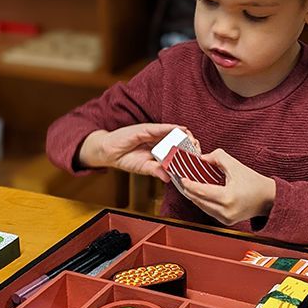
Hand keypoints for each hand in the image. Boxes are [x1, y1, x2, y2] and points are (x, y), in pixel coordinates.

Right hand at [79, 124, 198, 181]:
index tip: (199, 158)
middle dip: (190, 144)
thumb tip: (169, 179)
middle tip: (199, 149)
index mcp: (160, 152)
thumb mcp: (144, 168)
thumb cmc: (126, 159)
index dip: (188, 153)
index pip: (178, 151)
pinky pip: (161, 128)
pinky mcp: (145, 129)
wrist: (109, 152)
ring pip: (172, 134)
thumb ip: (156, 171)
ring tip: (194, 140)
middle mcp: (159, 142)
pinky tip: (181, 129)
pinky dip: (171, 128)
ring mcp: (153, 135)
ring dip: (185, 136)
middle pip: (178, 141)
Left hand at [180, 148, 276, 224]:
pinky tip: (199, 194)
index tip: (182, 178)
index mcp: (228, 197)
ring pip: (202, 207)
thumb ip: (218, 157)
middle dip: (189, 190)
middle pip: (199, 200)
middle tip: (182, 181)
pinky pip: (209, 211)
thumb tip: (202, 158)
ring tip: (188, 186)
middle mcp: (226, 211)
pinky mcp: (226, 222)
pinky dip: (202, 202)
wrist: (269, 199)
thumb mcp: (236, 166)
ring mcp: (226, 219)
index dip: (189, 184)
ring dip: (194, 196)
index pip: (201, 191)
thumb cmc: (255, 183)